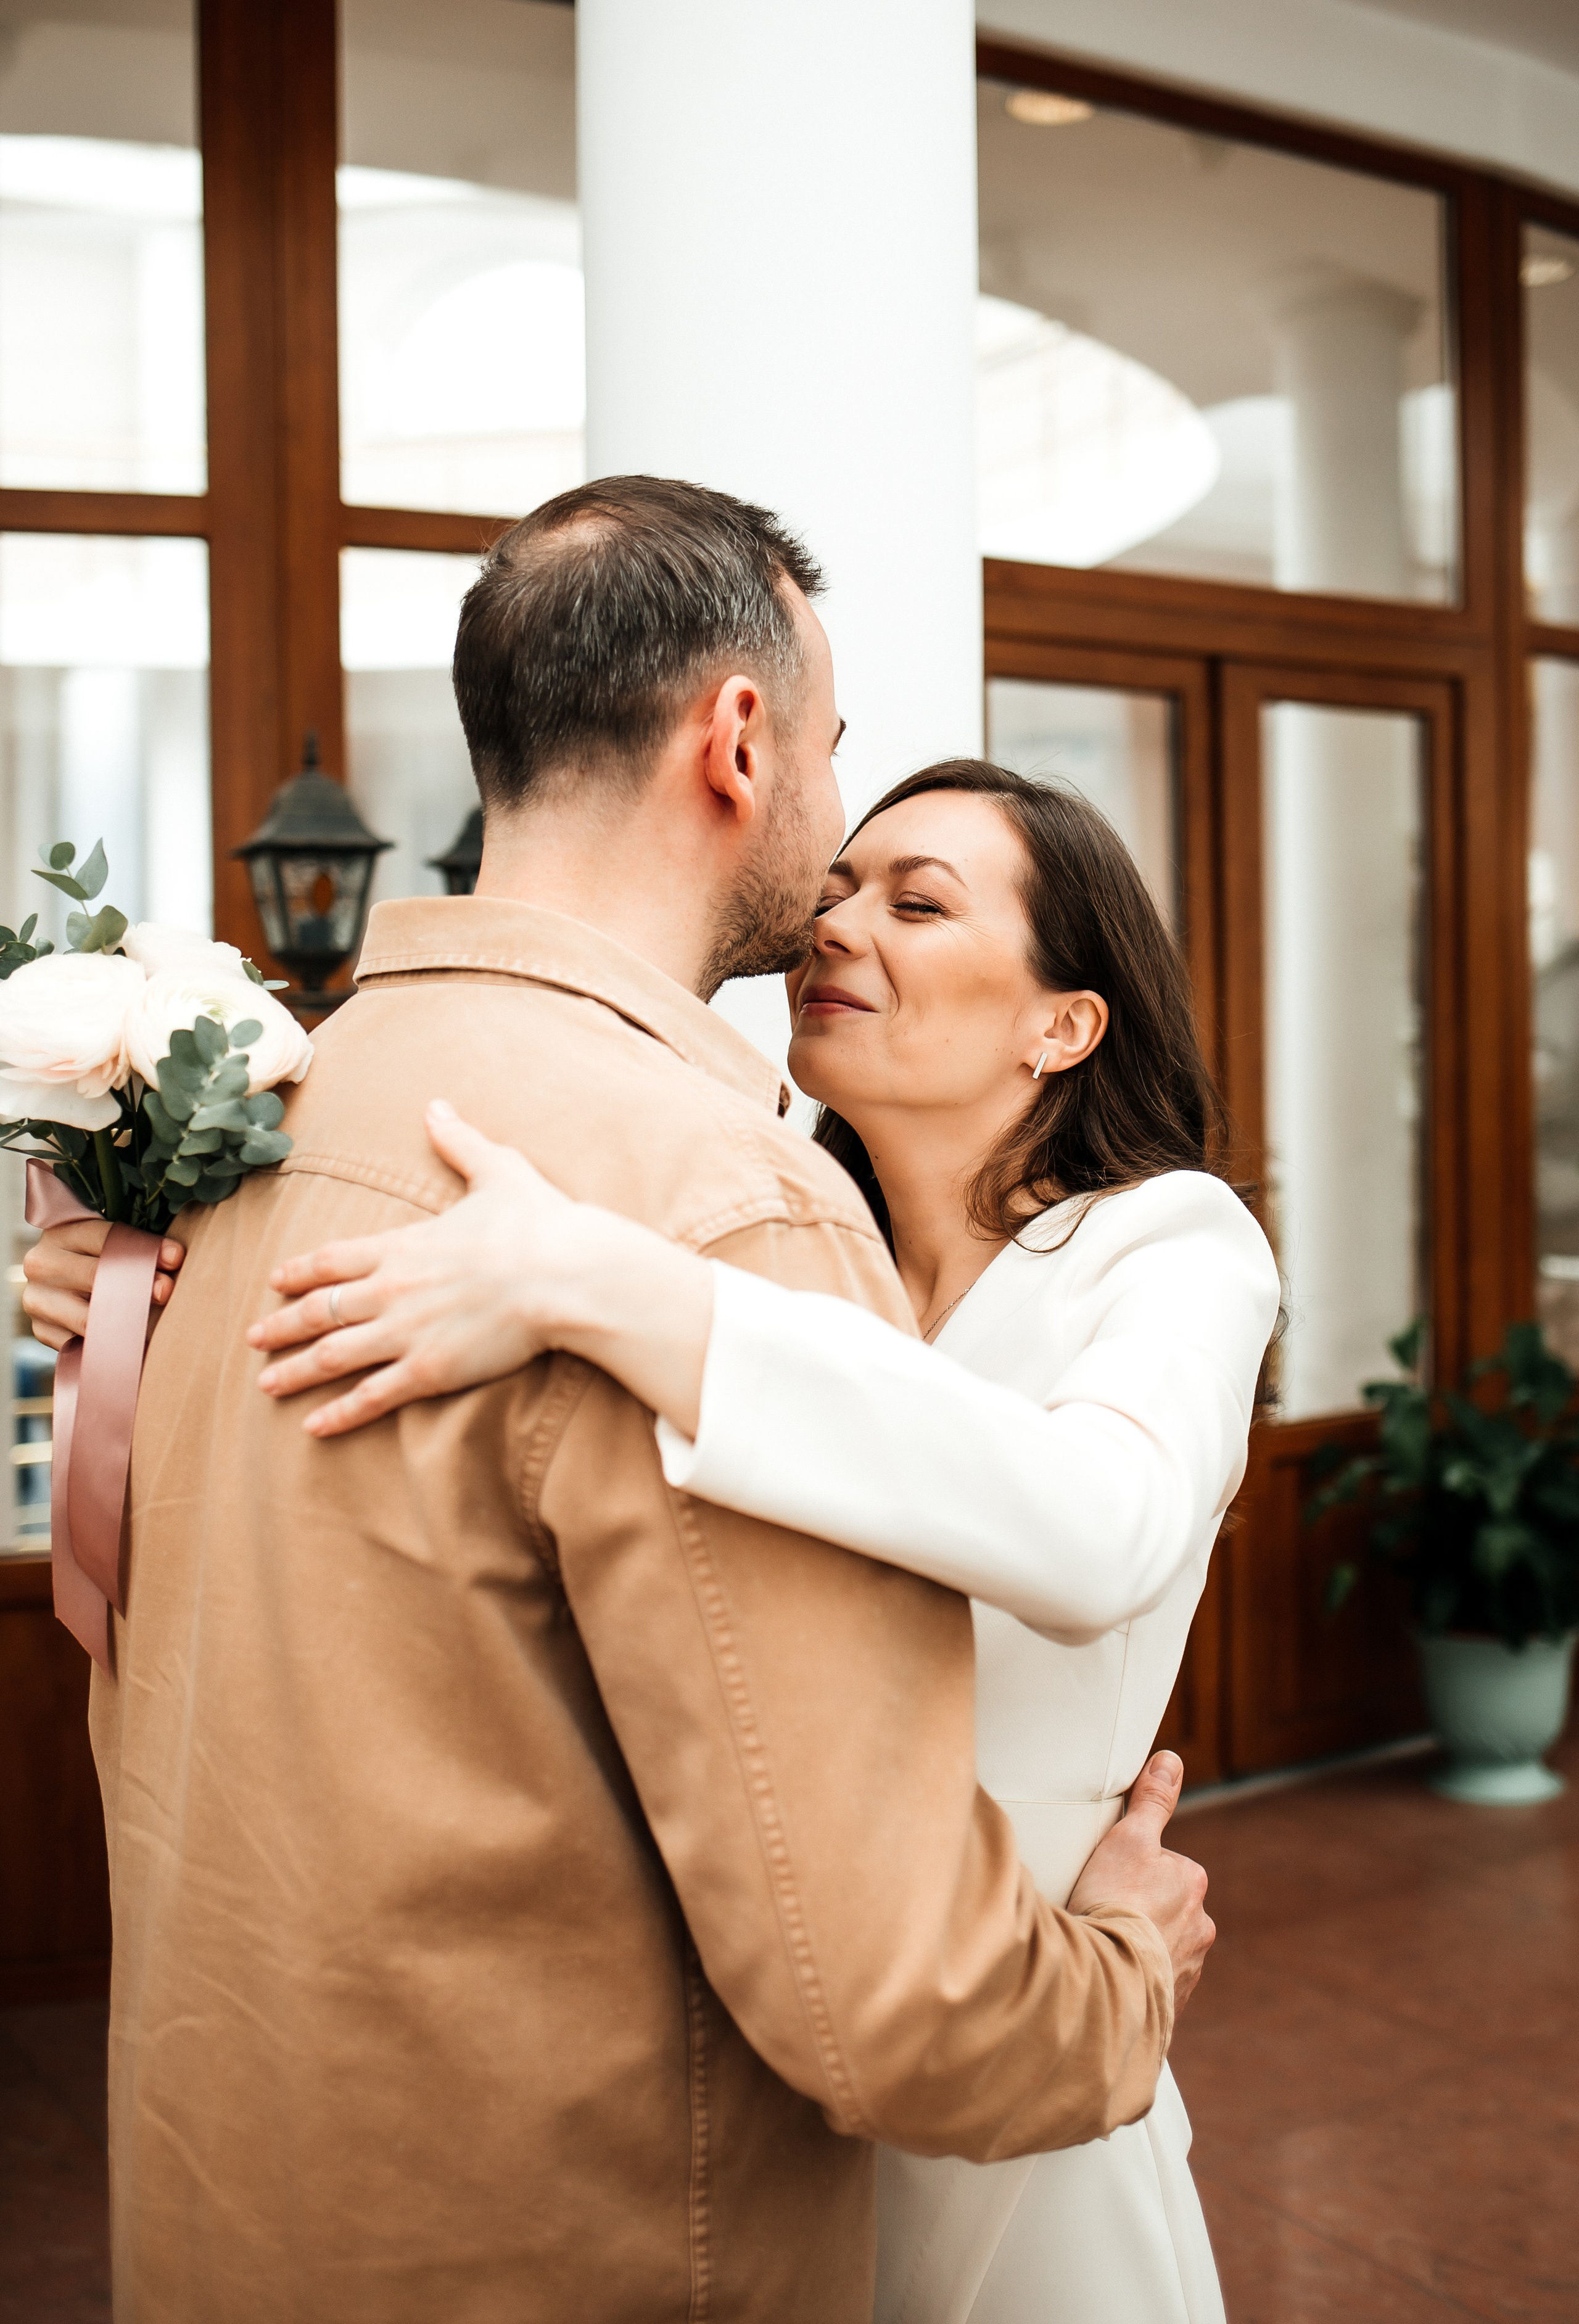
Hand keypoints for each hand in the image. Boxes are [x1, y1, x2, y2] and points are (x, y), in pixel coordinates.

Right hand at [21, 1218, 184, 1350]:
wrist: (57, 1284)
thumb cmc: (97, 1258)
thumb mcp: (107, 1243)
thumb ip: (134, 1247)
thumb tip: (175, 1260)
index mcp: (62, 1232)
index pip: (105, 1238)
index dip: (143, 1248)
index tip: (176, 1257)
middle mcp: (42, 1264)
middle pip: (95, 1276)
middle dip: (137, 1284)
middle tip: (168, 1292)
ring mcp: (37, 1300)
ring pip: (87, 1317)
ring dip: (127, 1323)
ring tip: (158, 1327)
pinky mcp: (40, 1330)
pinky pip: (79, 1343)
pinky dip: (110, 1347)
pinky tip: (135, 1347)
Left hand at [249, 1099, 597, 1435]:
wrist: (564, 1274)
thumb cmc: (538, 1222)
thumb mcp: (498, 1170)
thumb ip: (460, 1141)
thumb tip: (437, 1105)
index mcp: (404, 1245)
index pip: (334, 1259)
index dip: (302, 1271)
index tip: (275, 1281)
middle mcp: (392, 1289)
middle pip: (320, 1310)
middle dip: (282, 1325)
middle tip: (254, 1338)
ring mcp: (406, 1333)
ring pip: (333, 1356)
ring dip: (296, 1371)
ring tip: (266, 1385)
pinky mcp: (429, 1371)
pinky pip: (372, 1397)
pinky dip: (339, 1413)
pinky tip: (314, 1426)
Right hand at [1067, 1753, 1214, 2010]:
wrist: (1108, 1983)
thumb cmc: (1116, 1902)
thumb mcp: (1128, 1838)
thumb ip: (1151, 1801)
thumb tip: (1171, 1760)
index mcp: (1192, 1884)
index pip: (1163, 1867)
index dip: (1130, 1871)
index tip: (1107, 1881)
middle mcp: (1201, 1928)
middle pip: (1164, 1909)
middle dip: (1139, 1912)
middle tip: (1101, 1914)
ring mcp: (1187, 1969)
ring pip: (1160, 1948)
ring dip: (1138, 1948)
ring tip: (1102, 1949)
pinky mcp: (1170, 2005)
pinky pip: (1151, 1985)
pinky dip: (1134, 1981)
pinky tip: (1109, 1978)